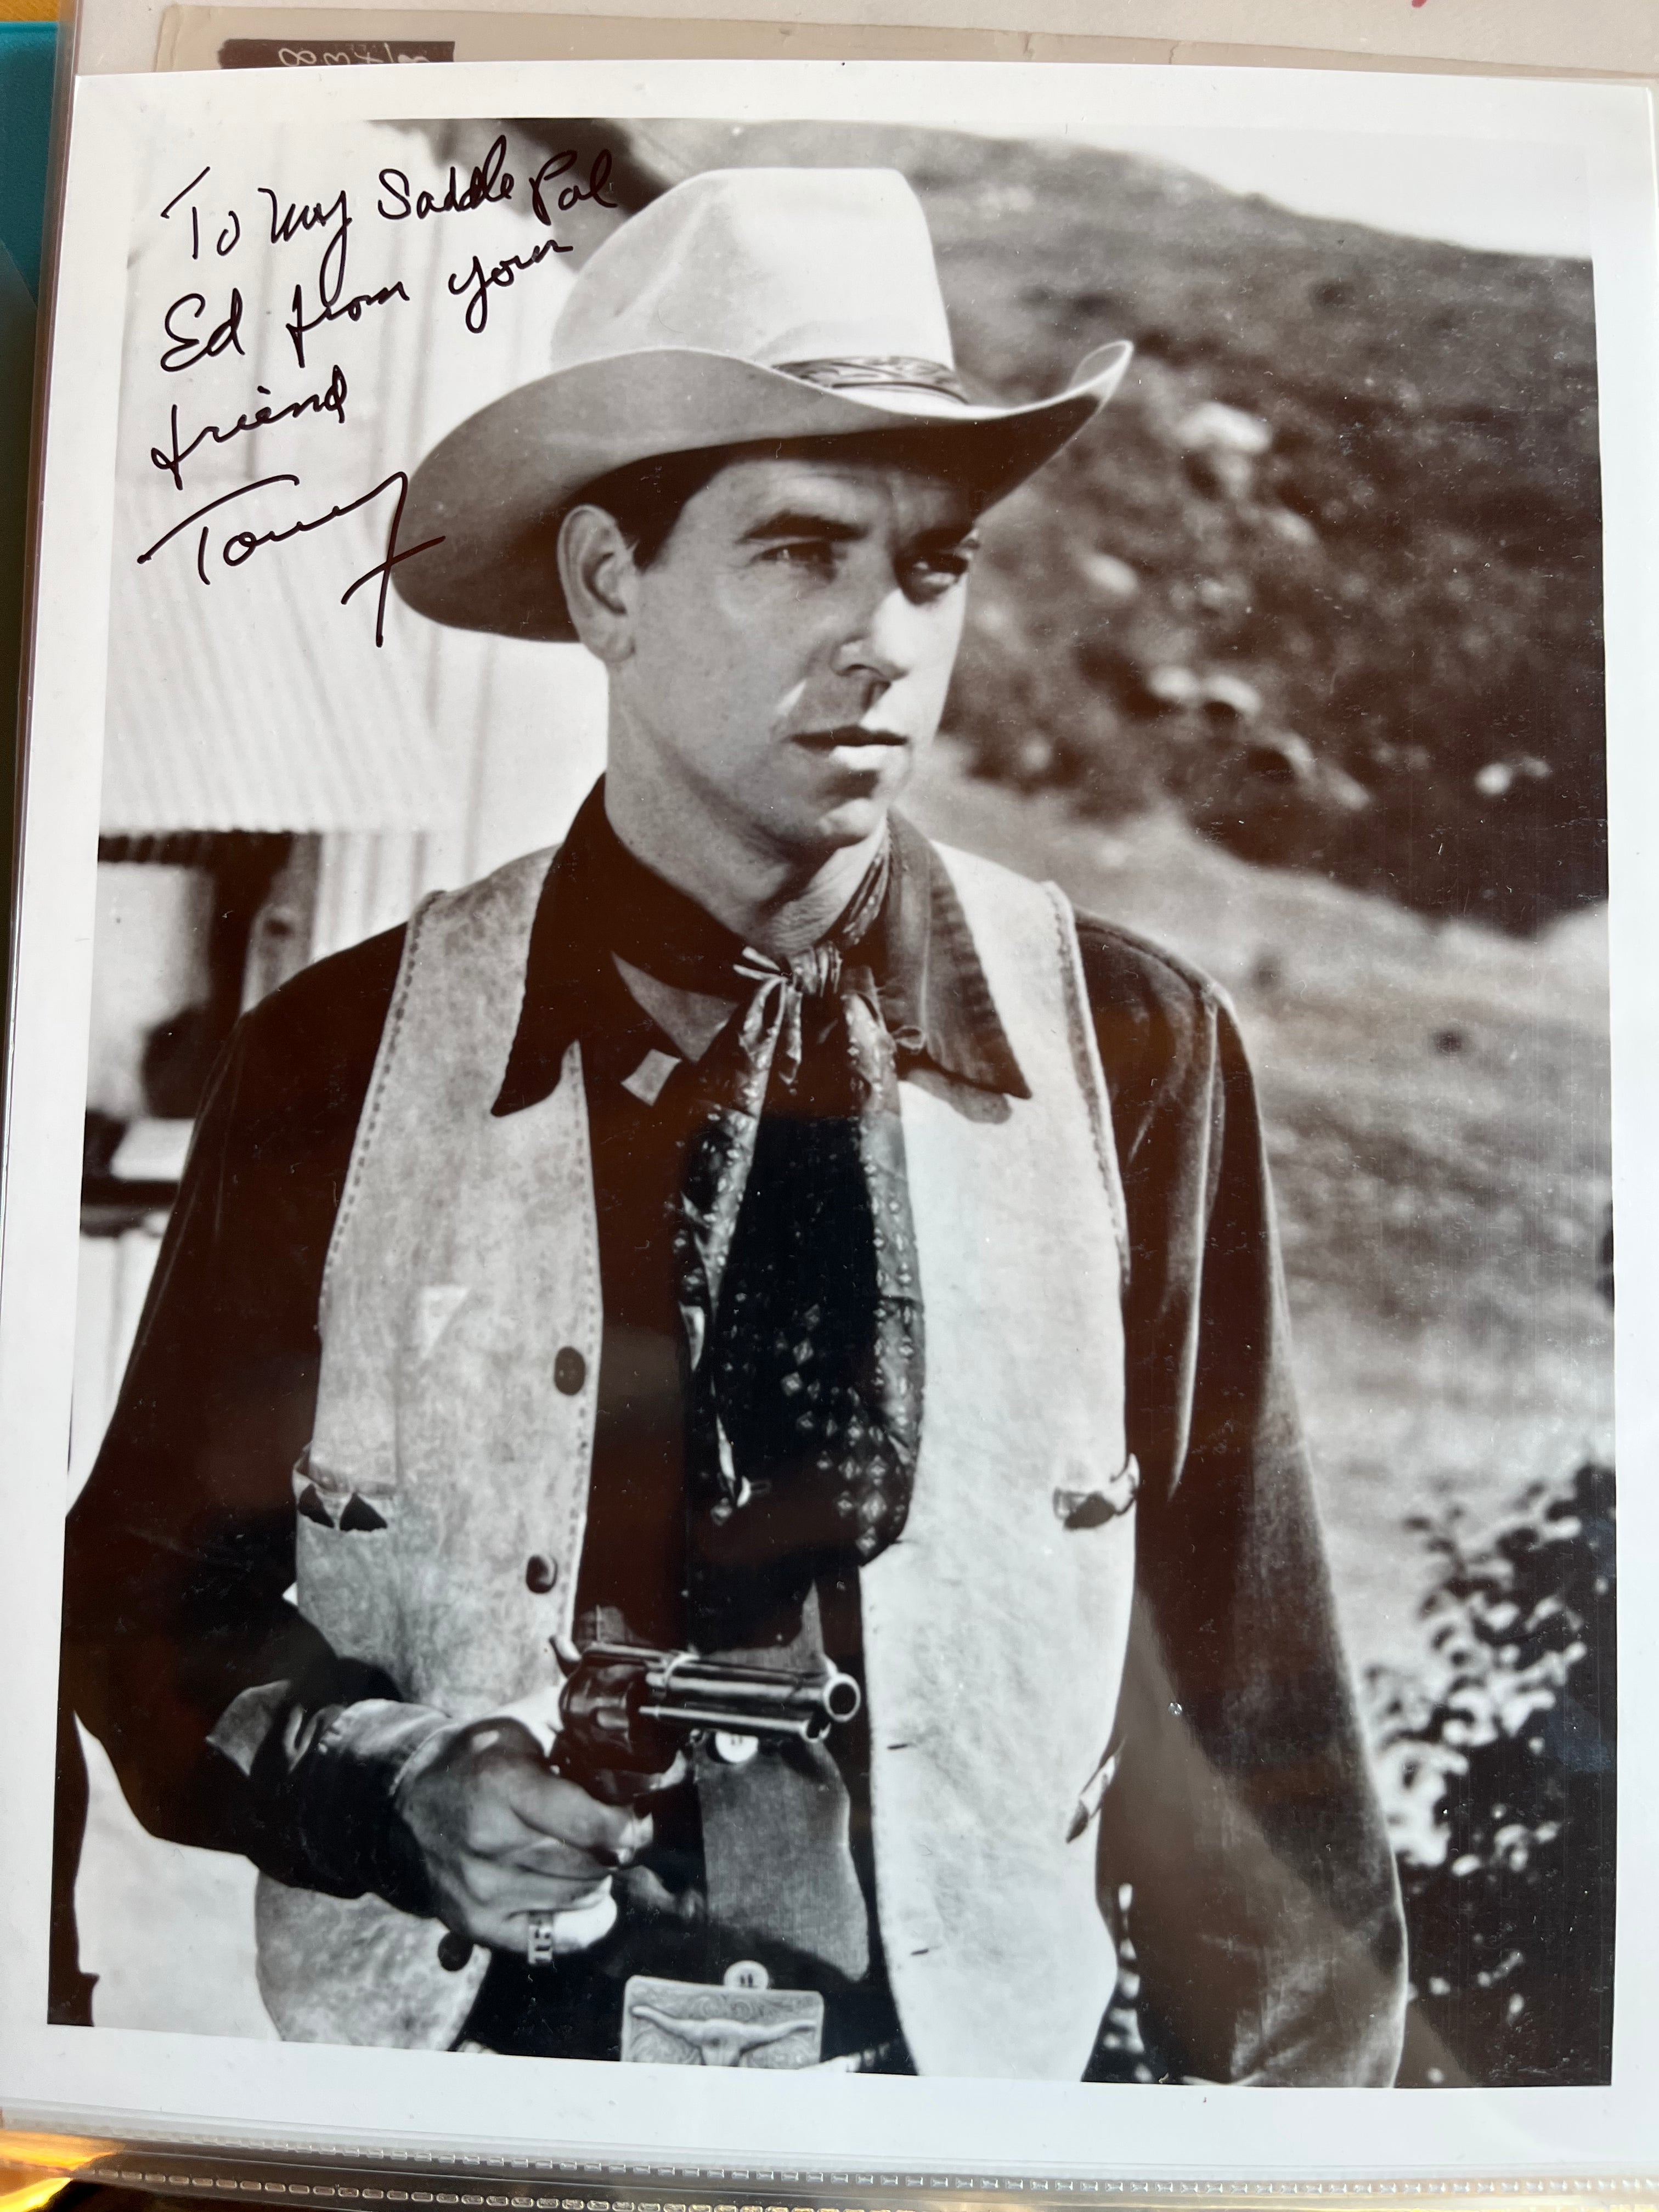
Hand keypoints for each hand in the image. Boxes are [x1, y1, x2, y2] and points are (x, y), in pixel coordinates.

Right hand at [390, 1715, 650, 1953]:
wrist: (409, 1804)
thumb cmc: (478, 1759)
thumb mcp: (526, 1720)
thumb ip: (582, 1727)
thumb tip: (638, 1741)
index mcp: (503, 1784)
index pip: (593, 1825)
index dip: (627, 1822)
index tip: (632, 1812)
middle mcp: (488, 1842)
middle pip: (593, 1863)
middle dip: (614, 1845)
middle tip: (608, 1826)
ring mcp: (481, 1890)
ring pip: (581, 1896)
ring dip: (596, 1875)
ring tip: (580, 1849)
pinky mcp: (478, 1925)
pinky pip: (559, 1938)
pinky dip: (583, 1918)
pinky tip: (580, 1891)